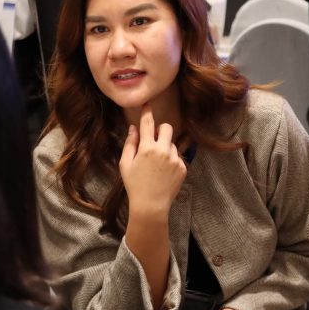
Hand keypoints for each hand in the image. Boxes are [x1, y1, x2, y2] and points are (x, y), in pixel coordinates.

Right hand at [120, 105, 185, 219]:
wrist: (151, 205)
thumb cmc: (134, 185)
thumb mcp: (125, 164)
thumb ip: (130, 144)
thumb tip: (133, 128)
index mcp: (147, 148)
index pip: (148, 124)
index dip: (147, 112)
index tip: (147, 104)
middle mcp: (163, 151)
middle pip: (167, 127)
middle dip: (161, 130)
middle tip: (154, 141)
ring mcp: (175, 159)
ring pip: (172, 143)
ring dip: (165, 148)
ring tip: (157, 166)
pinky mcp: (183, 167)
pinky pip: (178, 156)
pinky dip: (171, 161)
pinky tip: (164, 173)